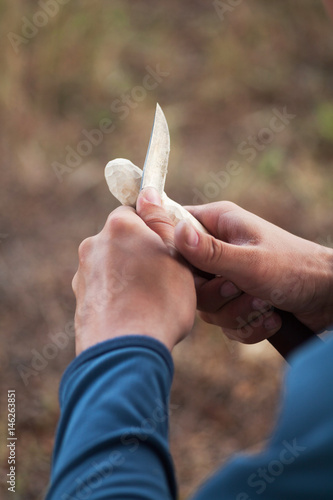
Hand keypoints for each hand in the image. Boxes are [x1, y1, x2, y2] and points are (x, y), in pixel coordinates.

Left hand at [72, 189, 195, 354]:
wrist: (124, 353)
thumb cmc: (160, 301)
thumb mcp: (176, 256)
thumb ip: (161, 221)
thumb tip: (148, 193)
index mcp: (119, 227)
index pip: (135, 212)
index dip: (153, 229)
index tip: (166, 248)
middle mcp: (94, 245)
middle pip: (122, 240)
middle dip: (140, 253)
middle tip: (164, 277)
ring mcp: (83, 274)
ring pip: (113, 266)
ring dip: (128, 276)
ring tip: (148, 302)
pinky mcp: (79, 301)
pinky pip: (103, 290)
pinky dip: (116, 297)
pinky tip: (132, 315)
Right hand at [174, 202, 332, 343]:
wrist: (329, 297)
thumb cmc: (296, 269)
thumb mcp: (250, 262)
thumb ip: (210, 252)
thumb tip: (175, 232)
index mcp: (219, 223)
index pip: (175, 229)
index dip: (175, 253)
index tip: (196, 271)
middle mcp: (219, 247)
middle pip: (188, 278)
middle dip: (216, 295)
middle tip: (239, 289)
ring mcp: (228, 275)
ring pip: (207, 305)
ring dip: (236, 313)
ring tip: (264, 305)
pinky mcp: (238, 299)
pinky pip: (224, 321)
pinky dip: (247, 326)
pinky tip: (269, 318)